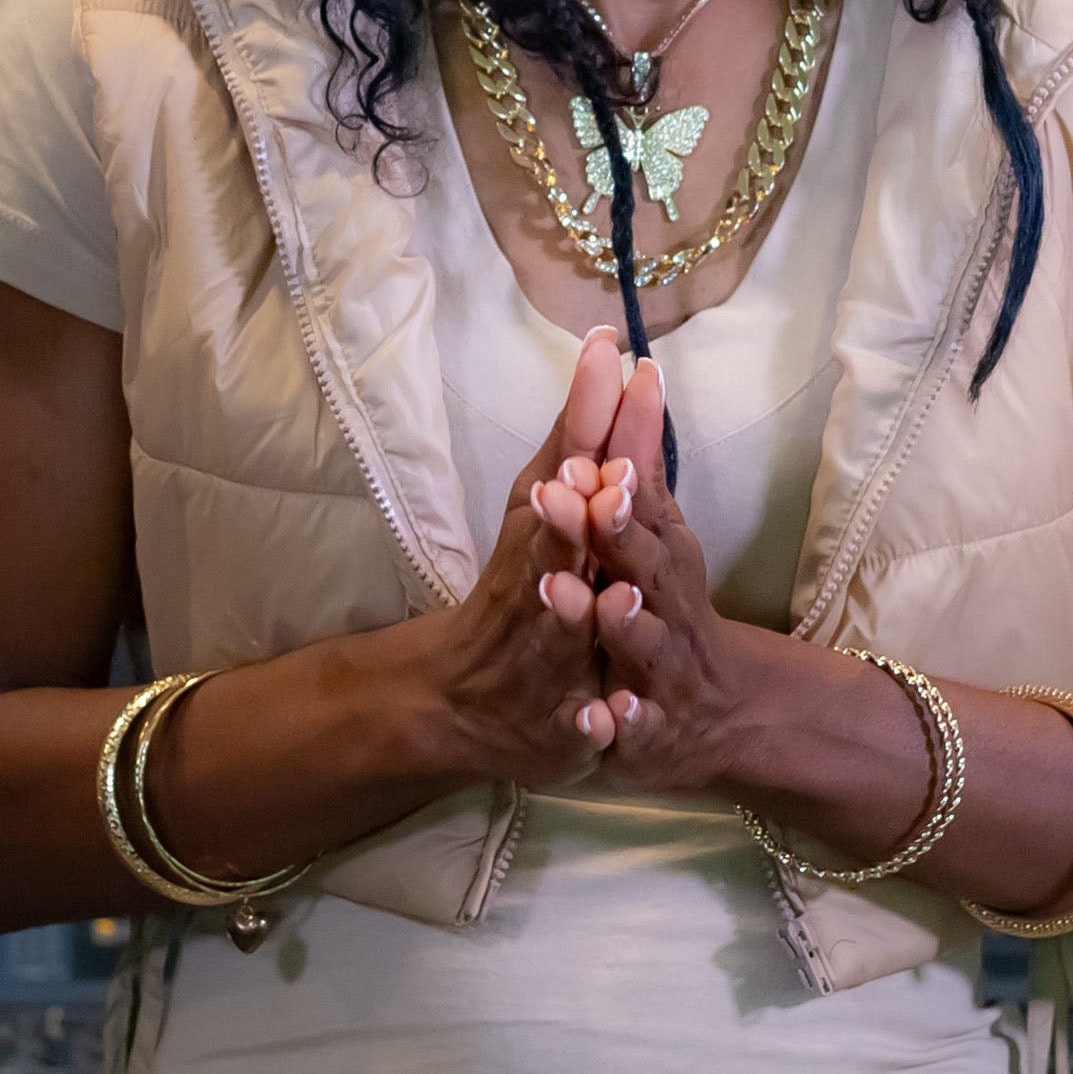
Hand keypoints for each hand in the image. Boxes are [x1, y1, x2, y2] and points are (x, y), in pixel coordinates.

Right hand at [383, 327, 627, 788]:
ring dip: (576, 614)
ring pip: (561, 635)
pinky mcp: (557, 721)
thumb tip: (609, 346)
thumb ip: (581, 431)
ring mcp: (543, 658)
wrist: (460, 697)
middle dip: (575, 518)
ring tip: (604, 594)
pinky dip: (587, 725)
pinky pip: (574, 726)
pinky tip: (602, 723)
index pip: (569, 471)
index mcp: (544, 533)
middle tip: (607, 482)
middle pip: (555, 548)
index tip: (612, 368)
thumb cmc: (519, 586)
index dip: (592, 425)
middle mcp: (537, 587)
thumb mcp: (549, 504)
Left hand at [572, 356, 767, 796]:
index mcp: (662, 555)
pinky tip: (599, 716)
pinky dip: (617, 723)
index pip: (641, 511)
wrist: (720, 712)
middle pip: (647, 567)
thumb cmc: (673, 605)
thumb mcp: (658, 531)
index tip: (595, 454)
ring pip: (643, 646)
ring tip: (608, 601)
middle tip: (593, 501)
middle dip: (620, 536)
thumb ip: (639, 458)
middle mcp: (667, 605)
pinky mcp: (645, 730)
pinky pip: (632, 729)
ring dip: (627, 623)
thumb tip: (634, 366)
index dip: (620, 484)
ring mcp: (659, 669)